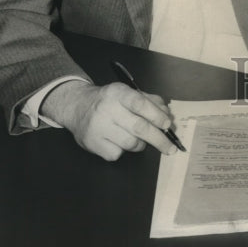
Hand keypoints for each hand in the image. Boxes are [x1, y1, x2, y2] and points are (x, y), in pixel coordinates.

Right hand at [40, 80, 177, 160]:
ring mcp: (98, 128)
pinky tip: (119, 141)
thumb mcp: (128, 93)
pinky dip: (123, 151)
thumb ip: (149, 101)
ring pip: (130, 143)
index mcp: (118, 93)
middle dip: (158, 139)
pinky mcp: (92, 144)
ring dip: (141, 144)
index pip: (140, 104)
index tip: (167, 124)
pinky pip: (117, 154)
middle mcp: (107, 109)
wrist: (78, 107)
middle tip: (170, 147)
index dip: (156, 115)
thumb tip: (167, 115)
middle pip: (138, 127)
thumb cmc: (110, 101)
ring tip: (141, 139)